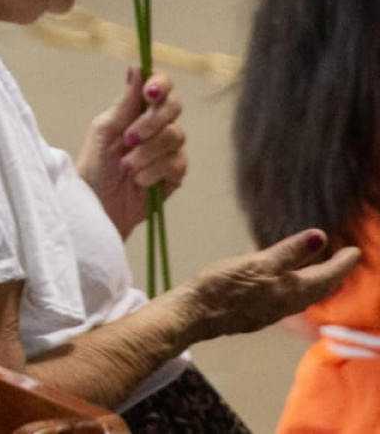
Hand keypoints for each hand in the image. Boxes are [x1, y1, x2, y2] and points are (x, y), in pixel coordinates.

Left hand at [77, 68, 187, 238]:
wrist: (98, 204)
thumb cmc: (95, 164)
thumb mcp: (105, 130)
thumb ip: (125, 103)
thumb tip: (136, 67)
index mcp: (136, 110)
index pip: (160, 85)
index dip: (160, 83)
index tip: (149, 93)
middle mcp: (156, 126)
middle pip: (173, 108)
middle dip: (150, 123)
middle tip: (127, 139)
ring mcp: (168, 149)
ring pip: (175, 136)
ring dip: (147, 152)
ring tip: (125, 167)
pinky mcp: (176, 173)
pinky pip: (177, 163)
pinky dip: (154, 171)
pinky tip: (139, 180)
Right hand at [185, 230, 360, 341]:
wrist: (195, 314)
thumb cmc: (225, 286)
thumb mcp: (259, 263)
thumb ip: (290, 251)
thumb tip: (321, 237)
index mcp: (291, 291)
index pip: (327, 277)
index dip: (342, 264)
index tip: (355, 251)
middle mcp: (287, 304)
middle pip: (318, 290)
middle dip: (332, 275)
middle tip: (342, 260)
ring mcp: (271, 311)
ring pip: (303, 295)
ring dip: (315, 281)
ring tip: (318, 268)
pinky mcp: (255, 312)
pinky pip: (286, 298)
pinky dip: (295, 286)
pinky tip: (284, 281)